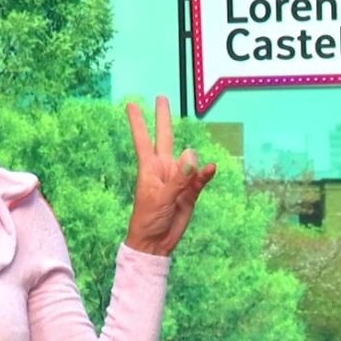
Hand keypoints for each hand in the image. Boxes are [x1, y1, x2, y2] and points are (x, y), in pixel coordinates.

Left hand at [124, 95, 216, 255]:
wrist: (156, 243)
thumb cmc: (148, 219)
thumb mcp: (160, 198)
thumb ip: (178, 179)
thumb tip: (192, 156)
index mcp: (148, 168)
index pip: (142, 140)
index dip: (137, 122)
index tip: (130, 104)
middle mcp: (163, 169)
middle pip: (164, 138)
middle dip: (162, 118)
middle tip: (160, 98)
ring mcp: (178, 180)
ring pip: (188, 160)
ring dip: (193, 164)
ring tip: (197, 171)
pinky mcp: (190, 192)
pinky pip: (200, 179)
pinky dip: (205, 174)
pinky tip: (210, 169)